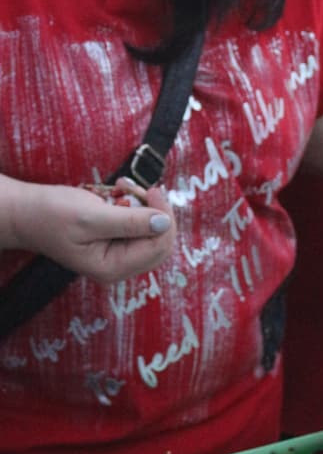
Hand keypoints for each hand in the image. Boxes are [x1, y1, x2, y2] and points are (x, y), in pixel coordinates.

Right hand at [5, 178, 175, 283]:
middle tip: (142, 188)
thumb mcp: (91, 217)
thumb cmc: (52, 216)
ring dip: (144, 204)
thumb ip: (130, 222)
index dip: (163, 217)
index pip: (158, 246)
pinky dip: (134, 203)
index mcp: (113, 268)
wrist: (27, 213)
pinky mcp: (116, 239)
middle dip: (156, 211)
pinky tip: (118, 190)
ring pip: (152, 229)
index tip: (152, 190)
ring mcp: (119, 253)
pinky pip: (139, 222)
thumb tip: (165, 222)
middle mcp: (120, 266)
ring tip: (122, 185)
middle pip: (161, 241)